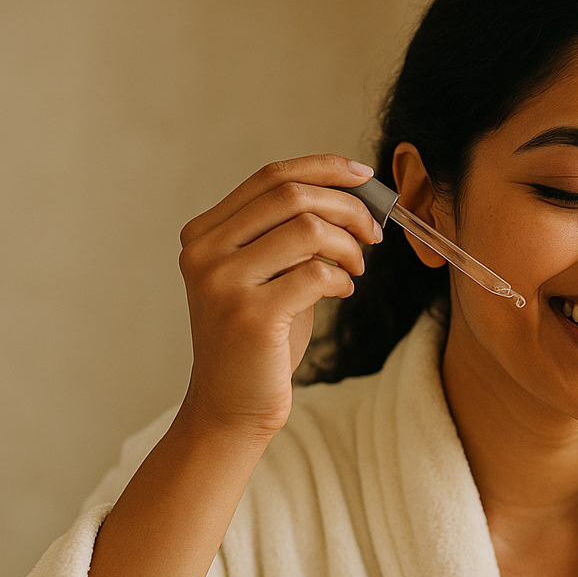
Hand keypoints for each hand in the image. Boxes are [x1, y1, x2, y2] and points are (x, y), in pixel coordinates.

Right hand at [175, 154, 381, 437]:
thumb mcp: (268, 277)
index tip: (363, 176)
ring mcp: (224, 284)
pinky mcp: (251, 316)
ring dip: (348, 246)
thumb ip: (291, 236)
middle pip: (292, 196)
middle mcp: (205, 252)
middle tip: (373, 232)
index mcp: (204, 234)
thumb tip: (352, 194)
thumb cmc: (260, 342)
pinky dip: (343, 278)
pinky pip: (317, 274)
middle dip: (347, 207)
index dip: (323, 168)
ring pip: (308, 230)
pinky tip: (343, 292)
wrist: (231, 407)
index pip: (269, 177)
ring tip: (356, 268)